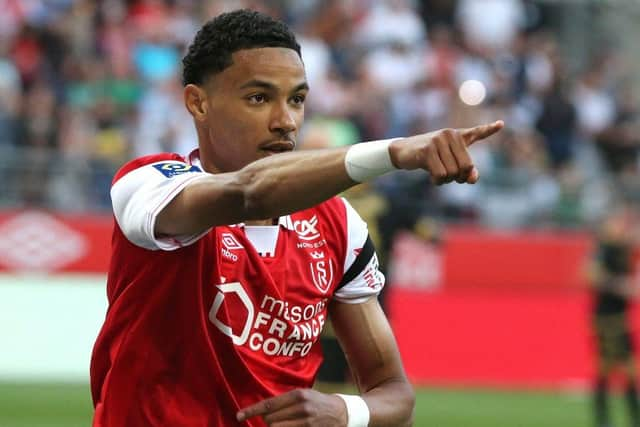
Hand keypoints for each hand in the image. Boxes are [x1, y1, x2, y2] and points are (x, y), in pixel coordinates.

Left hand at [237, 388, 347, 425]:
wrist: (342, 413)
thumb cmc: (318, 402)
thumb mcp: (304, 395)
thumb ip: (285, 401)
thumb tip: (264, 409)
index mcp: (298, 395)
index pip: (268, 405)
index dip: (251, 411)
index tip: (239, 416)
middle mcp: (301, 408)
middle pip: (270, 420)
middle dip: (268, 421)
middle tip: (274, 419)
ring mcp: (306, 423)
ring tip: (283, 424)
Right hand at [389, 120, 503, 184]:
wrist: (403, 152)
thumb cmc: (428, 157)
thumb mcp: (448, 163)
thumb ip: (464, 171)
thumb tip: (472, 179)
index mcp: (458, 135)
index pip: (477, 132)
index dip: (489, 129)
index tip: (501, 124)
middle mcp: (450, 134)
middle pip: (466, 166)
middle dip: (459, 177)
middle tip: (450, 178)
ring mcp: (438, 140)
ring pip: (453, 172)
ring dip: (446, 180)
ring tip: (437, 174)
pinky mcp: (427, 150)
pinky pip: (440, 174)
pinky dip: (437, 181)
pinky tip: (431, 177)